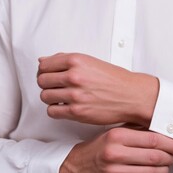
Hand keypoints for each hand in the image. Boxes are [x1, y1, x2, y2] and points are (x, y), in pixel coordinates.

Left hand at [37, 53, 158, 125]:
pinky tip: (65, 107)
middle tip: (55, 87)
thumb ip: (65, 60)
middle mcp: (74, 76)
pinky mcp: (77, 112)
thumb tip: (43, 61)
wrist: (131, 95)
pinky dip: (56, 110)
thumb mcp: (90, 62)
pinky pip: (52, 111)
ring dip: (51, 98)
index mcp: (76, 60)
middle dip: (47, 84)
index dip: (44, 71)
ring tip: (61, 97)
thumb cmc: (114, 79)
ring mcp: (75, 95)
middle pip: (42, 81)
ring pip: (45, 96)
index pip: (44, 65)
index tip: (49, 75)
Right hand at [59, 128, 172, 172]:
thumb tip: (162, 129)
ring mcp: (114, 172)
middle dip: (170, 157)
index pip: (153, 139)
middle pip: (155, 156)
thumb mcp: (113, 132)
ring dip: (164, 170)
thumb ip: (135, 130)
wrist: (74, 166)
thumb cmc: (96, 149)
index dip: (171, 143)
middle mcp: (115, 153)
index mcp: (116, 136)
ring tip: (165, 166)